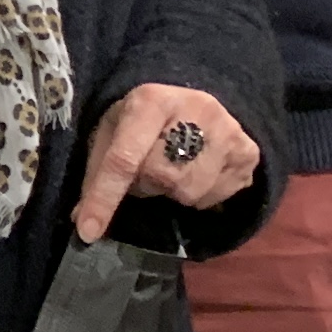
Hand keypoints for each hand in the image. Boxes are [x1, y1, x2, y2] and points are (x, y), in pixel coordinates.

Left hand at [72, 82, 258, 240]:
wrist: (196, 101)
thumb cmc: (144, 119)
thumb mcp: (113, 129)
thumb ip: (97, 171)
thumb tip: (81, 220)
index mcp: (151, 100)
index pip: (124, 158)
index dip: (104, 197)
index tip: (88, 231)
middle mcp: (197, 110)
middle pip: (160, 177)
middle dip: (144, 185)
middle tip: (144, 170)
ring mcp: (230, 131)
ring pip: (189, 192)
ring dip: (171, 191)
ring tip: (171, 168)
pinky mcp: (250, 153)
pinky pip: (216, 198)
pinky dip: (199, 195)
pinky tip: (197, 171)